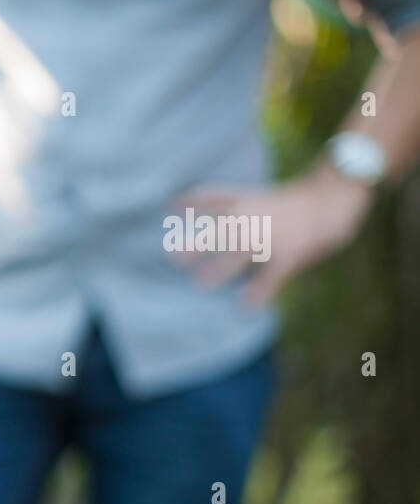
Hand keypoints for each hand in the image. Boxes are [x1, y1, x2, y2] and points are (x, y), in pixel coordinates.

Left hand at [169, 165, 373, 308]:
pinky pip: (270, 276)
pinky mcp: (290, 254)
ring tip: (201, 286)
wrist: (334, 199)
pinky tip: (245, 307)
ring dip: (220, 271)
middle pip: (220, 230)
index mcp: (246, 201)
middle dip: (197, 245)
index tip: (169, 206)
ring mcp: (271, 236)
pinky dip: (258, 292)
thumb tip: (208, 224)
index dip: (191, 201)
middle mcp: (254, 217)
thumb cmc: (297, 202)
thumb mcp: (262, 198)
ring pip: (240, 253)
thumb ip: (237, 209)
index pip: (213, 196)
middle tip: (174, 260)